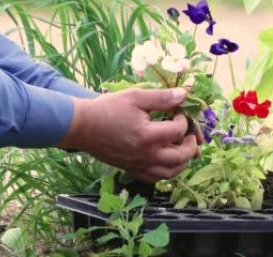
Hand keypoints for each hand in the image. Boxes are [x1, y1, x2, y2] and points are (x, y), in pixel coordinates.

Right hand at [56, 88, 199, 181]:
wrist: (81, 126)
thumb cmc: (107, 109)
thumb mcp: (135, 96)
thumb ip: (162, 97)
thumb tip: (185, 95)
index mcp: (148, 136)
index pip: (178, 131)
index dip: (183, 120)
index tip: (177, 113)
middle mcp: (146, 155)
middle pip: (180, 157)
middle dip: (191, 145)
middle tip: (190, 134)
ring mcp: (139, 165)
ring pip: (170, 172)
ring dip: (183, 162)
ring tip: (184, 148)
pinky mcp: (131, 170)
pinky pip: (155, 178)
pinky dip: (167, 171)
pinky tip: (167, 160)